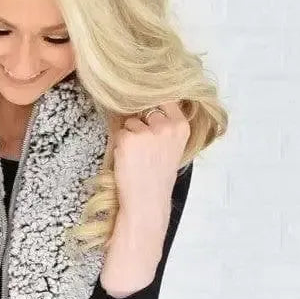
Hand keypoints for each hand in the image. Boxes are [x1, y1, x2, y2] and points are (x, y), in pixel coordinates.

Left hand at [112, 100, 190, 234]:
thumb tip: (145, 104)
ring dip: (129, 136)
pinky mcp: (129, 139)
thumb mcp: (172, 147)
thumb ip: (166, 126)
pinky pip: (118, 133)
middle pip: (145, 110)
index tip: (151, 114)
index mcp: (181, 126)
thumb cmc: (157, 177)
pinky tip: (128, 161)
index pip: (166, 98)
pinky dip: (119, 146)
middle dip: (141, 124)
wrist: (147, 200)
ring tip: (137, 158)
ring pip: (130, 122)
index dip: (155, 106)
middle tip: (144, 150)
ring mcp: (148, 132)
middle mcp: (167, 126)